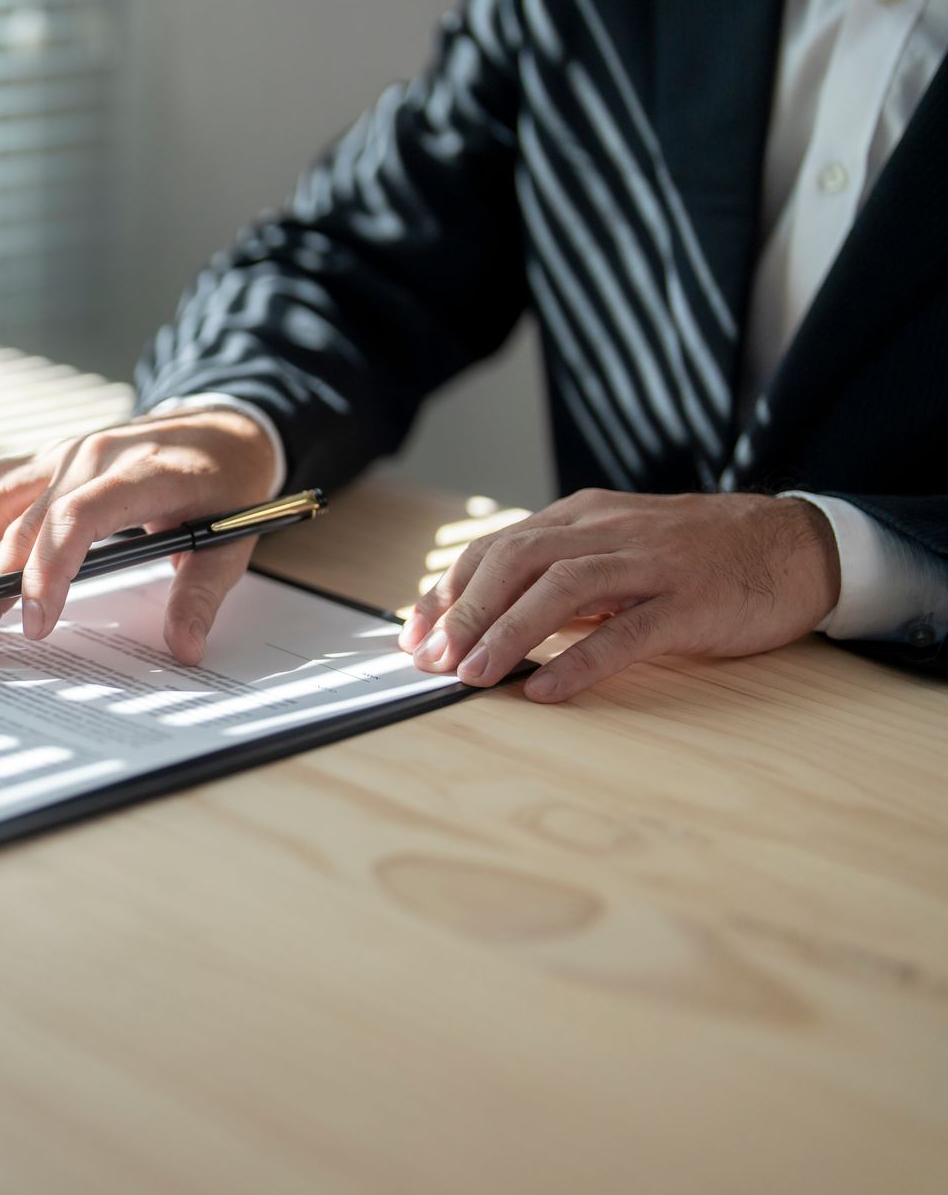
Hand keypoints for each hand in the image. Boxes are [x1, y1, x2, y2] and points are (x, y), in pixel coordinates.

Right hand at [0, 408, 278, 664]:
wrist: (222, 426)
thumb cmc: (227, 483)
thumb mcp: (232, 540)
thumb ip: (202, 593)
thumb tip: (184, 647)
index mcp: (141, 473)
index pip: (75, 519)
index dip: (47, 572)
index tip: (36, 624)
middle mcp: (88, 456)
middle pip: (20, 524)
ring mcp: (60, 453)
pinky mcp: (45, 459)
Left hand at [400, 490, 840, 702]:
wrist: (795, 545)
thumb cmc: (695, 558)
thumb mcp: (615, 553)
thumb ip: (558, 579)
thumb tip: (487, 622)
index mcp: (581, 518)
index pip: (495, 548)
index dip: (448, 591)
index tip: (413, 634)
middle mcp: (607, 532)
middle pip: (516, 561)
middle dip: (465, 612)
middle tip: (430, 660)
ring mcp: (649, 564)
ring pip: (562, 589)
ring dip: (507, 633)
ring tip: (471, 676)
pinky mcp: (688, 602)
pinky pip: (625, 632)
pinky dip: (578, 661)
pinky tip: (543, 690)